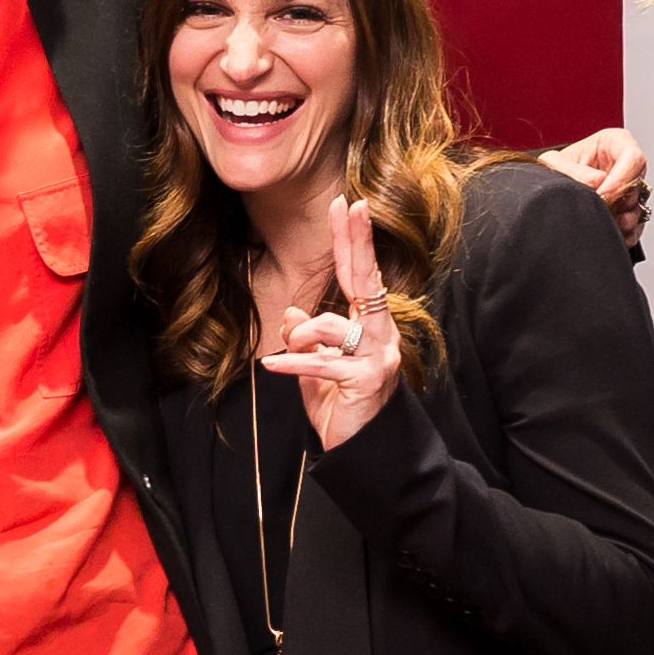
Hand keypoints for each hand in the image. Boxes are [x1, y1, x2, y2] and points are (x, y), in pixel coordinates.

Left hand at [255, 207, 406, 450]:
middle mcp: (382, 335)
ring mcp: (378, 357)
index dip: (353, 240)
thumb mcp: (318, 367)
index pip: (361, 275)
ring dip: (300, 337)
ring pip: (330, 326)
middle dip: (356, 242)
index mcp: (372, 326)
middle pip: (366, 280)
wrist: (361, 450)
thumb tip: (292, 314)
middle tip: (350, 205)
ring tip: (286, 353)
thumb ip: (308, 339)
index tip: (347, 204)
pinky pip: (320, 363)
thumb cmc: (343, 407)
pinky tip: (271, 366)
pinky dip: (291, 364)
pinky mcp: (367, 380)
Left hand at [546, 123, 652, 246]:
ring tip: (601, 221)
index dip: (621, 178)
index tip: (603, 194)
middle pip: (637, 185)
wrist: (551, 190)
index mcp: (614, 143)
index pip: (633, 158)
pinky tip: (607, 231)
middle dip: (618, 202)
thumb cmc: (556, 170)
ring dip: (621, 219)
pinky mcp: (627, 212)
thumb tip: (596, 182)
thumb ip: (571, 169)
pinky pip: (635, 227)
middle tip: (599, 210)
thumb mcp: (553, 162)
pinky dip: (623, 233)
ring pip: (637, 207)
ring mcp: (629, 190)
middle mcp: (626, 166)